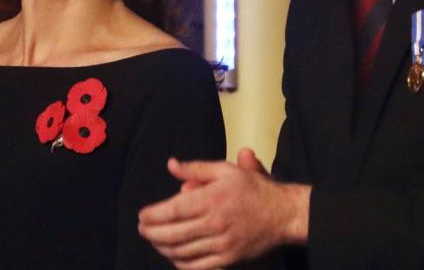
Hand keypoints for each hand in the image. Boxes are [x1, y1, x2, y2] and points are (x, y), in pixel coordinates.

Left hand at [137, 149, 310, 269]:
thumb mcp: (225, 170)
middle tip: (142, 229)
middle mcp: (215, 223)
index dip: (153, 215)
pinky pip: (196, 266)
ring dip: (162, 248)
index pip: (173, 210)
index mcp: (213, 199)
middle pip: (172, 234)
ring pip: (181, 252)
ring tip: (155, 240)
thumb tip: (171, 165)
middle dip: (151, 233)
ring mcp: (221, 244)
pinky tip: (173, 255)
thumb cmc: (253, 189)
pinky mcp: (228, 259)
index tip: (142, 215)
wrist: (282, 213)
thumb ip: (196, 168)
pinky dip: (180, 263)